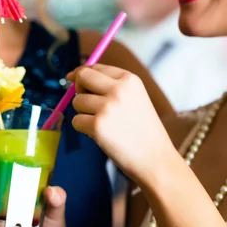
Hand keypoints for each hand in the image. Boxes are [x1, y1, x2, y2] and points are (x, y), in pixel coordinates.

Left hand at [67, 64, 174, 182]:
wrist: (155, 158)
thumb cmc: (142, 130)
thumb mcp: (134, 98)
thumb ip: (110, 86)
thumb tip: (76, 77)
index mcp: (129, 79)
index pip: (95, 68)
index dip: (81, 73)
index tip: (72, 78)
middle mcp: (118, 89)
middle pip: (82, 77)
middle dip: (78, 89)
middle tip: (86, 103)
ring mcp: (107, 107)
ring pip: (77, 101)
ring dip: (84, 113)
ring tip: (104, 124)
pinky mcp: (97, 125)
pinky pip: (76, 121)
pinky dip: (84, 129)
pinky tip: (101, 135)